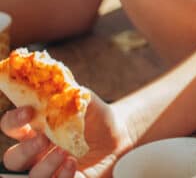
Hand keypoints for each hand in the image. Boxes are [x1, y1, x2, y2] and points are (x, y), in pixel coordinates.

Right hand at [2, 93, 133, 177]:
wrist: (119, 135)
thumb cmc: (96, 118)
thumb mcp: (86, 102)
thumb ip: (72, 95)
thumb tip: (66, 90)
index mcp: (35, 129)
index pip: (12, 126)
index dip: (14, 120)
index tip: (28, 111)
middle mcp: (37, 152)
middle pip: (13, 159)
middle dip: (26, 150)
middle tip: (44, 139)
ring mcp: (49, 168)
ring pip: (31, 175)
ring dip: (45, 165)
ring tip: (65, 152)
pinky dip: (61, 176)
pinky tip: (73, 163)